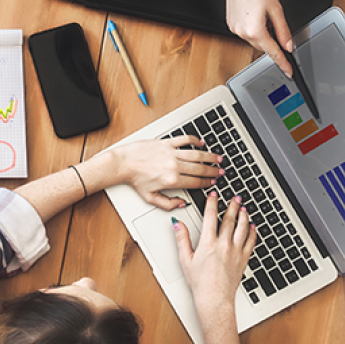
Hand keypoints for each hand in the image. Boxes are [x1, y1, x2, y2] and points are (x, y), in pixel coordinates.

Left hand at [95, 137, 222, 209]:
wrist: (123, 163)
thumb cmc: (135, 179)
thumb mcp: (150, 198)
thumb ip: (168, 204)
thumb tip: (181, 204)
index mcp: (172, 181)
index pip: (196, 182)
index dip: (207, 183)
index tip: (213, 182)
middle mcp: (174, 166)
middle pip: (200, 169)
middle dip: (213, 171)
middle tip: (221, 171)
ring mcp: (171, 153)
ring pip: (196, 154)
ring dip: (209, 157)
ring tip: (218, 158)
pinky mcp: (166, 142)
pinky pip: (184, 140)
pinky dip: (194, 140)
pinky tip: (201, 143)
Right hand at [175, 193, 255, 326]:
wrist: (215, 299)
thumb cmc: (200, 282)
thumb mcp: (185, 259)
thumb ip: (182, 239)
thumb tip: (178, 224)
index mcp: (208, 243)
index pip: (210, 217)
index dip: (212, 203)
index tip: (214, 195)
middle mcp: (224, 245)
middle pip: (230, 220)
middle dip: (232, 206)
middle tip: (235, 197)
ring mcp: (235, 252)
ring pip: (243, 229)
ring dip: (244, 216)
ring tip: (244, 208)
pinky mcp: (243, 260)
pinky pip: (251, 242)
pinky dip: (253, 232)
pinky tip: (252, 227)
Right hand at [223, 0, 292, 76]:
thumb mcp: (276, 9)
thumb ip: (283, 31)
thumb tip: (288, 45)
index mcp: (255, 30)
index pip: (273, 52)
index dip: (283, 63)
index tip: (288, 71)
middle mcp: (242, 32)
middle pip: (263, 46)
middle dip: (272, 40)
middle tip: (276, 23)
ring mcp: (234, 29)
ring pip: (254, 39)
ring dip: (263, 33)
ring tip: (264, 13)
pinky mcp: (230, 24)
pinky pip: (246, 32)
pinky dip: (254, 28)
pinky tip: (256, 13)